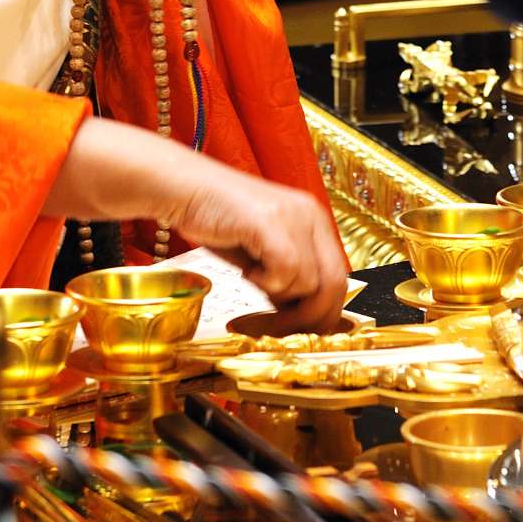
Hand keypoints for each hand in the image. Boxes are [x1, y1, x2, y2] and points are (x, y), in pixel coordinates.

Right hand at [166, 166, 347, 319]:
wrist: (185, 191)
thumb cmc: (219, 223)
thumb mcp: (262, 257)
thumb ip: (286, 280)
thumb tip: (302, 319)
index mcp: (315, 222)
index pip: (338, 277)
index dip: (324, 312)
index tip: (301, 330)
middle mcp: (312, 215)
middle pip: (334, 284)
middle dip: (310, 317)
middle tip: (280, 327)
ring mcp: (294, 216)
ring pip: (309, 283)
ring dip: (279, 295)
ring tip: (252, 279)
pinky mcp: (271, 221)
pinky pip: (287, 271)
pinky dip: (267, 283)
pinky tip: (247, 271)